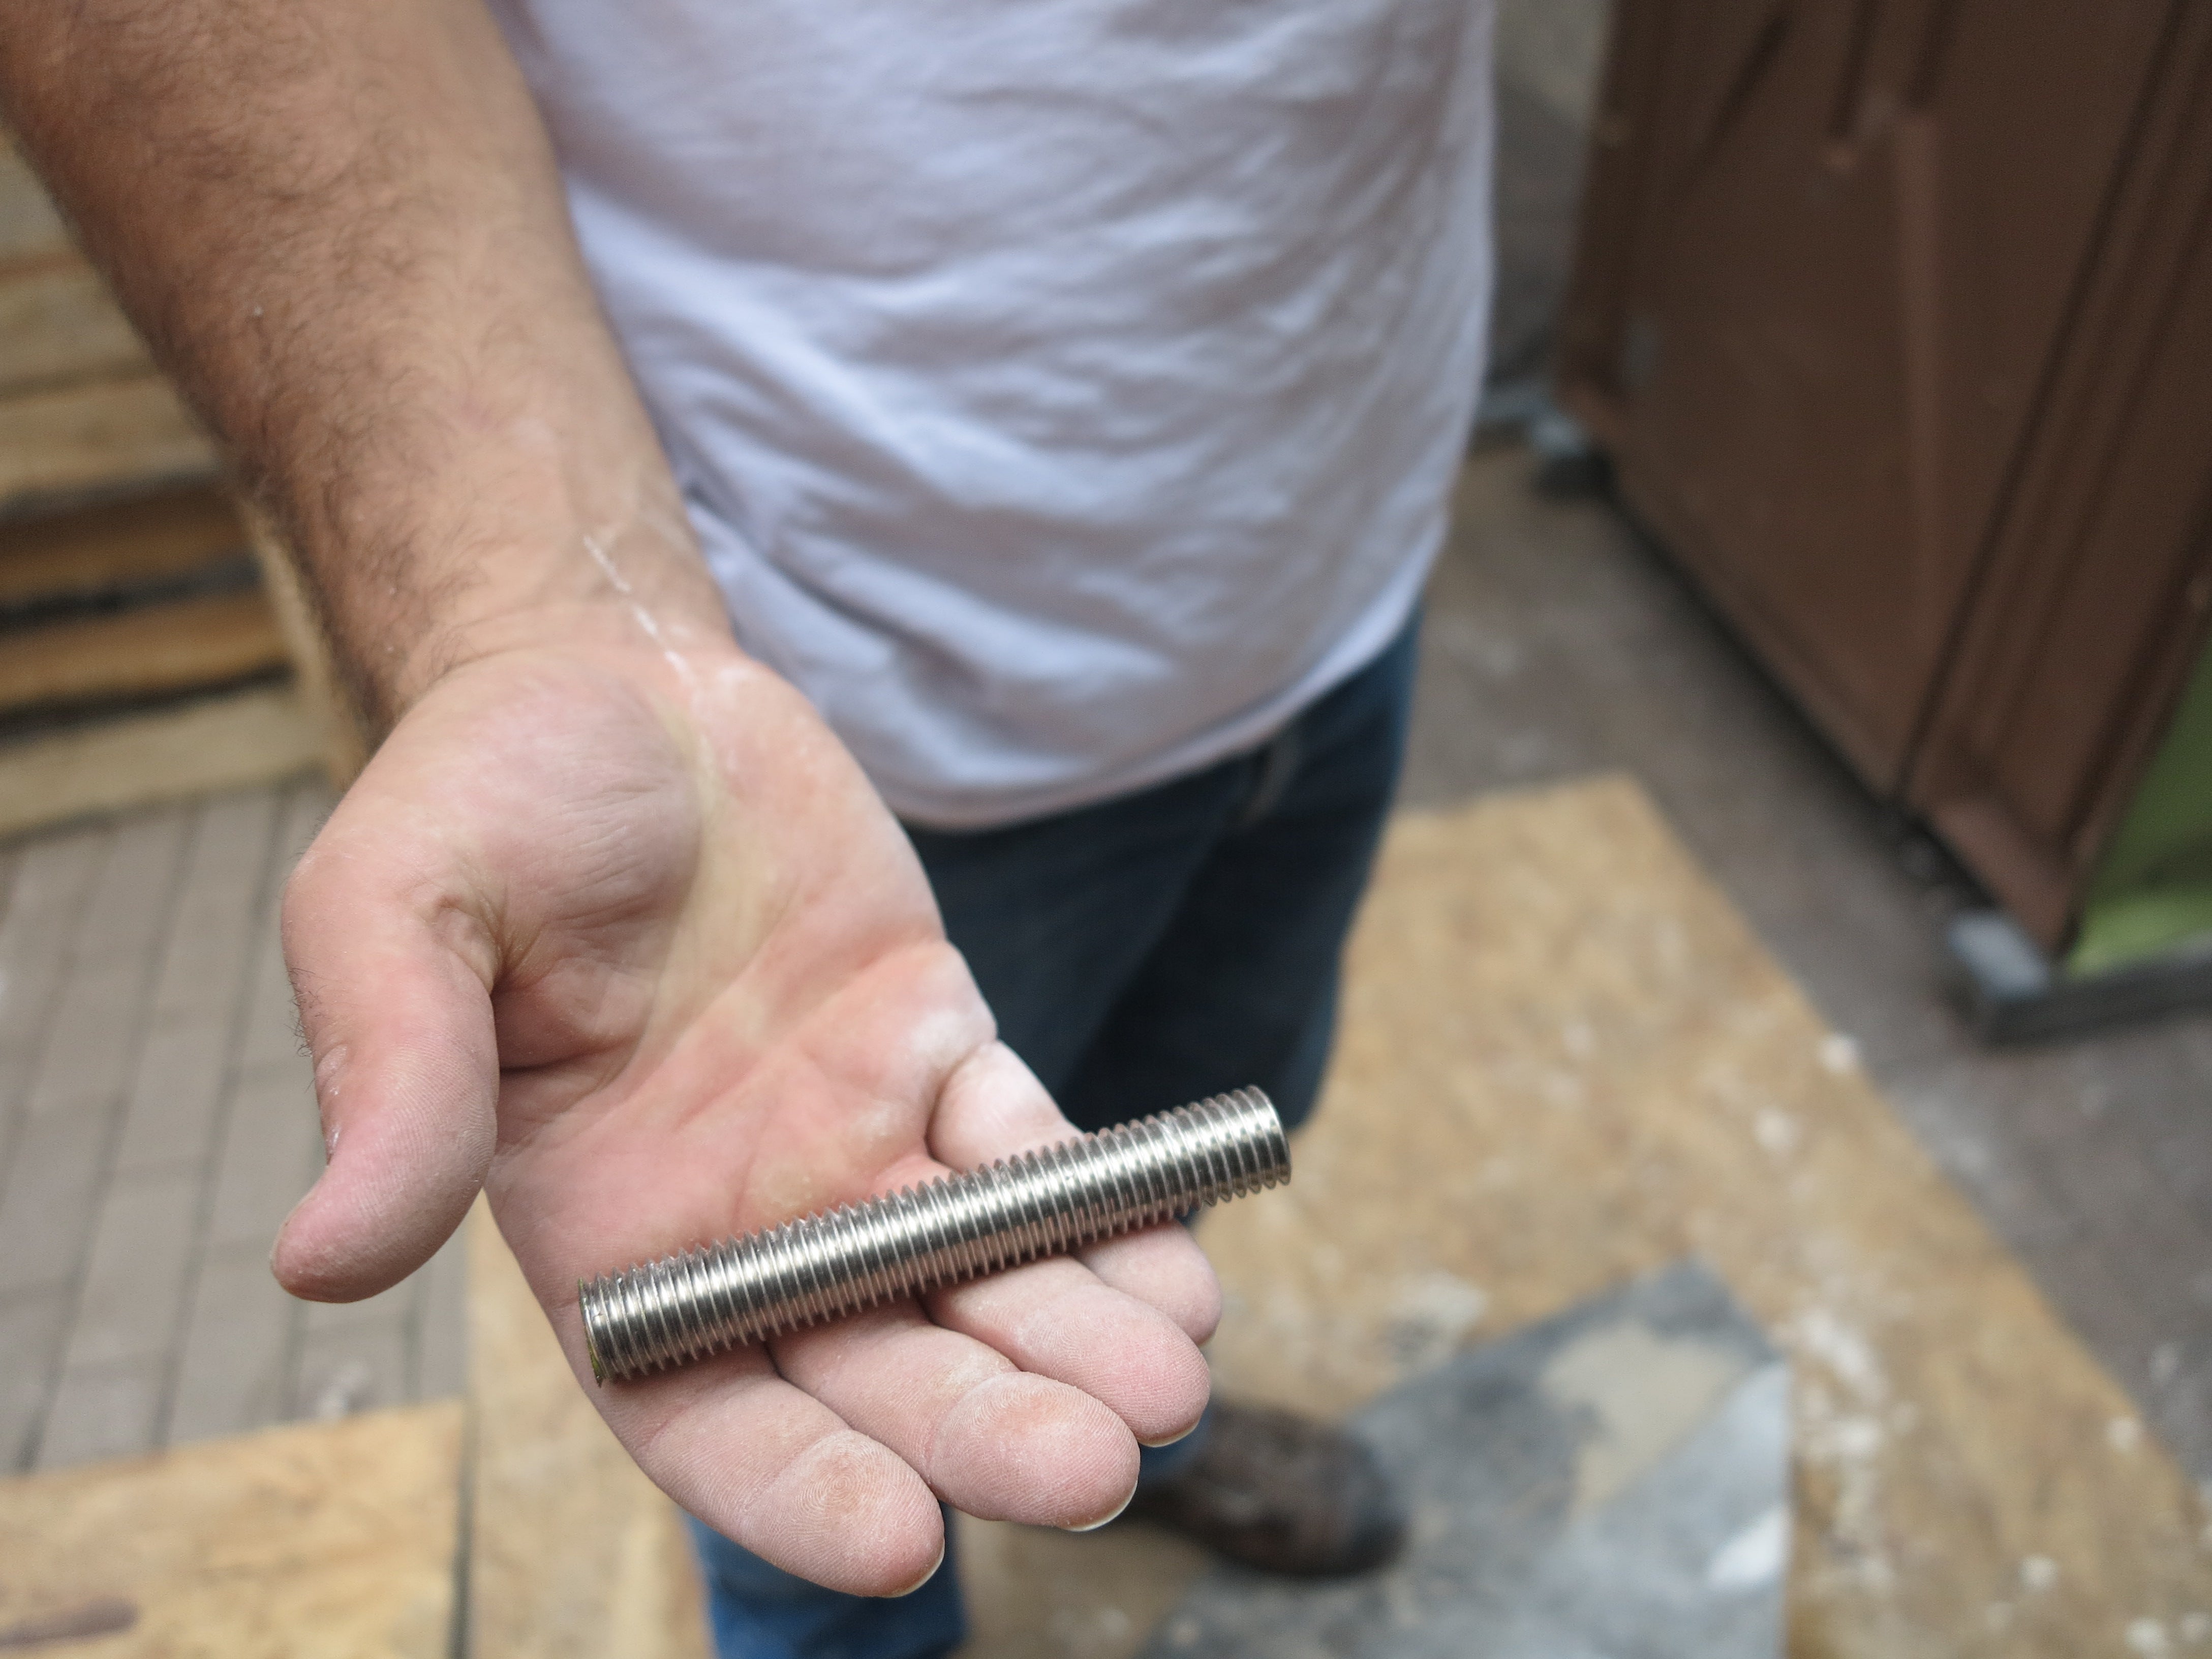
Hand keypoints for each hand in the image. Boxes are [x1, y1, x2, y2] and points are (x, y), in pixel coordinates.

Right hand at [269, 636, 1220, 1592]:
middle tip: (1097, 1467)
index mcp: (604, 1231)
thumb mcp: (393, 912)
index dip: (796, 1488)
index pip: (701, 1410)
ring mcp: (852, 1139)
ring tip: (1173, 1386)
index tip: (902, 1542)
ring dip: (1075, 1339)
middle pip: (875, 1368)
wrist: (615, 678)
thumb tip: (319, 1260)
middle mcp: (741, 1217)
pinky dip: (1104, 1211)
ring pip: (976, 1279)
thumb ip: (387, 1083)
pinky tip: (1175, 1263)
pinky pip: (1032, 1153)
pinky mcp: (935, 1047)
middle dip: (984, 1428)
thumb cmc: (484, 796)